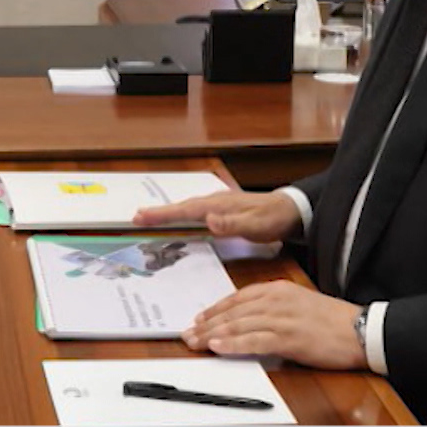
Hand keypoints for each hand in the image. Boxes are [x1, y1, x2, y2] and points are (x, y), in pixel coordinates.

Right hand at [134, 190, 302, 242]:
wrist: (292, 210)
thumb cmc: (274, 219)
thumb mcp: (256, 225)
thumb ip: (232, 224)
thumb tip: (208, 220)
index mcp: (218, 205)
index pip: (184, 210)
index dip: (162, 214)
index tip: (140, 217)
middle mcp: (214, 202)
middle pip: (180, 207)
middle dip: (158, 212)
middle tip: (135, 217)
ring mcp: (218, 204)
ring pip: (187, 208)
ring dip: (168, 213)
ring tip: (149, 217)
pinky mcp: (223, 210)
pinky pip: (195, 212)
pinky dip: (182, 214)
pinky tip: (179, 219)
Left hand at [183, 280, 365, 370]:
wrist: (361, 330)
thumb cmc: (333, 321)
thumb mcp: (298, 303)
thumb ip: (273, 306)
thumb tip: (249, 319)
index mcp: (278, 289)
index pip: (237, 297)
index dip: (215, 309)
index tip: (199, 319)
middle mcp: (276, 300)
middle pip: (232, 312)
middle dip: (207, 324)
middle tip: (187, 334)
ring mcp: (282, 318)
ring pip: (238, 325)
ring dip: (212, 335)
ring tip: (195, 343)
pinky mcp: (289, 337)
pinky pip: (254, 341)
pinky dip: (233, 344)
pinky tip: (218, 348)